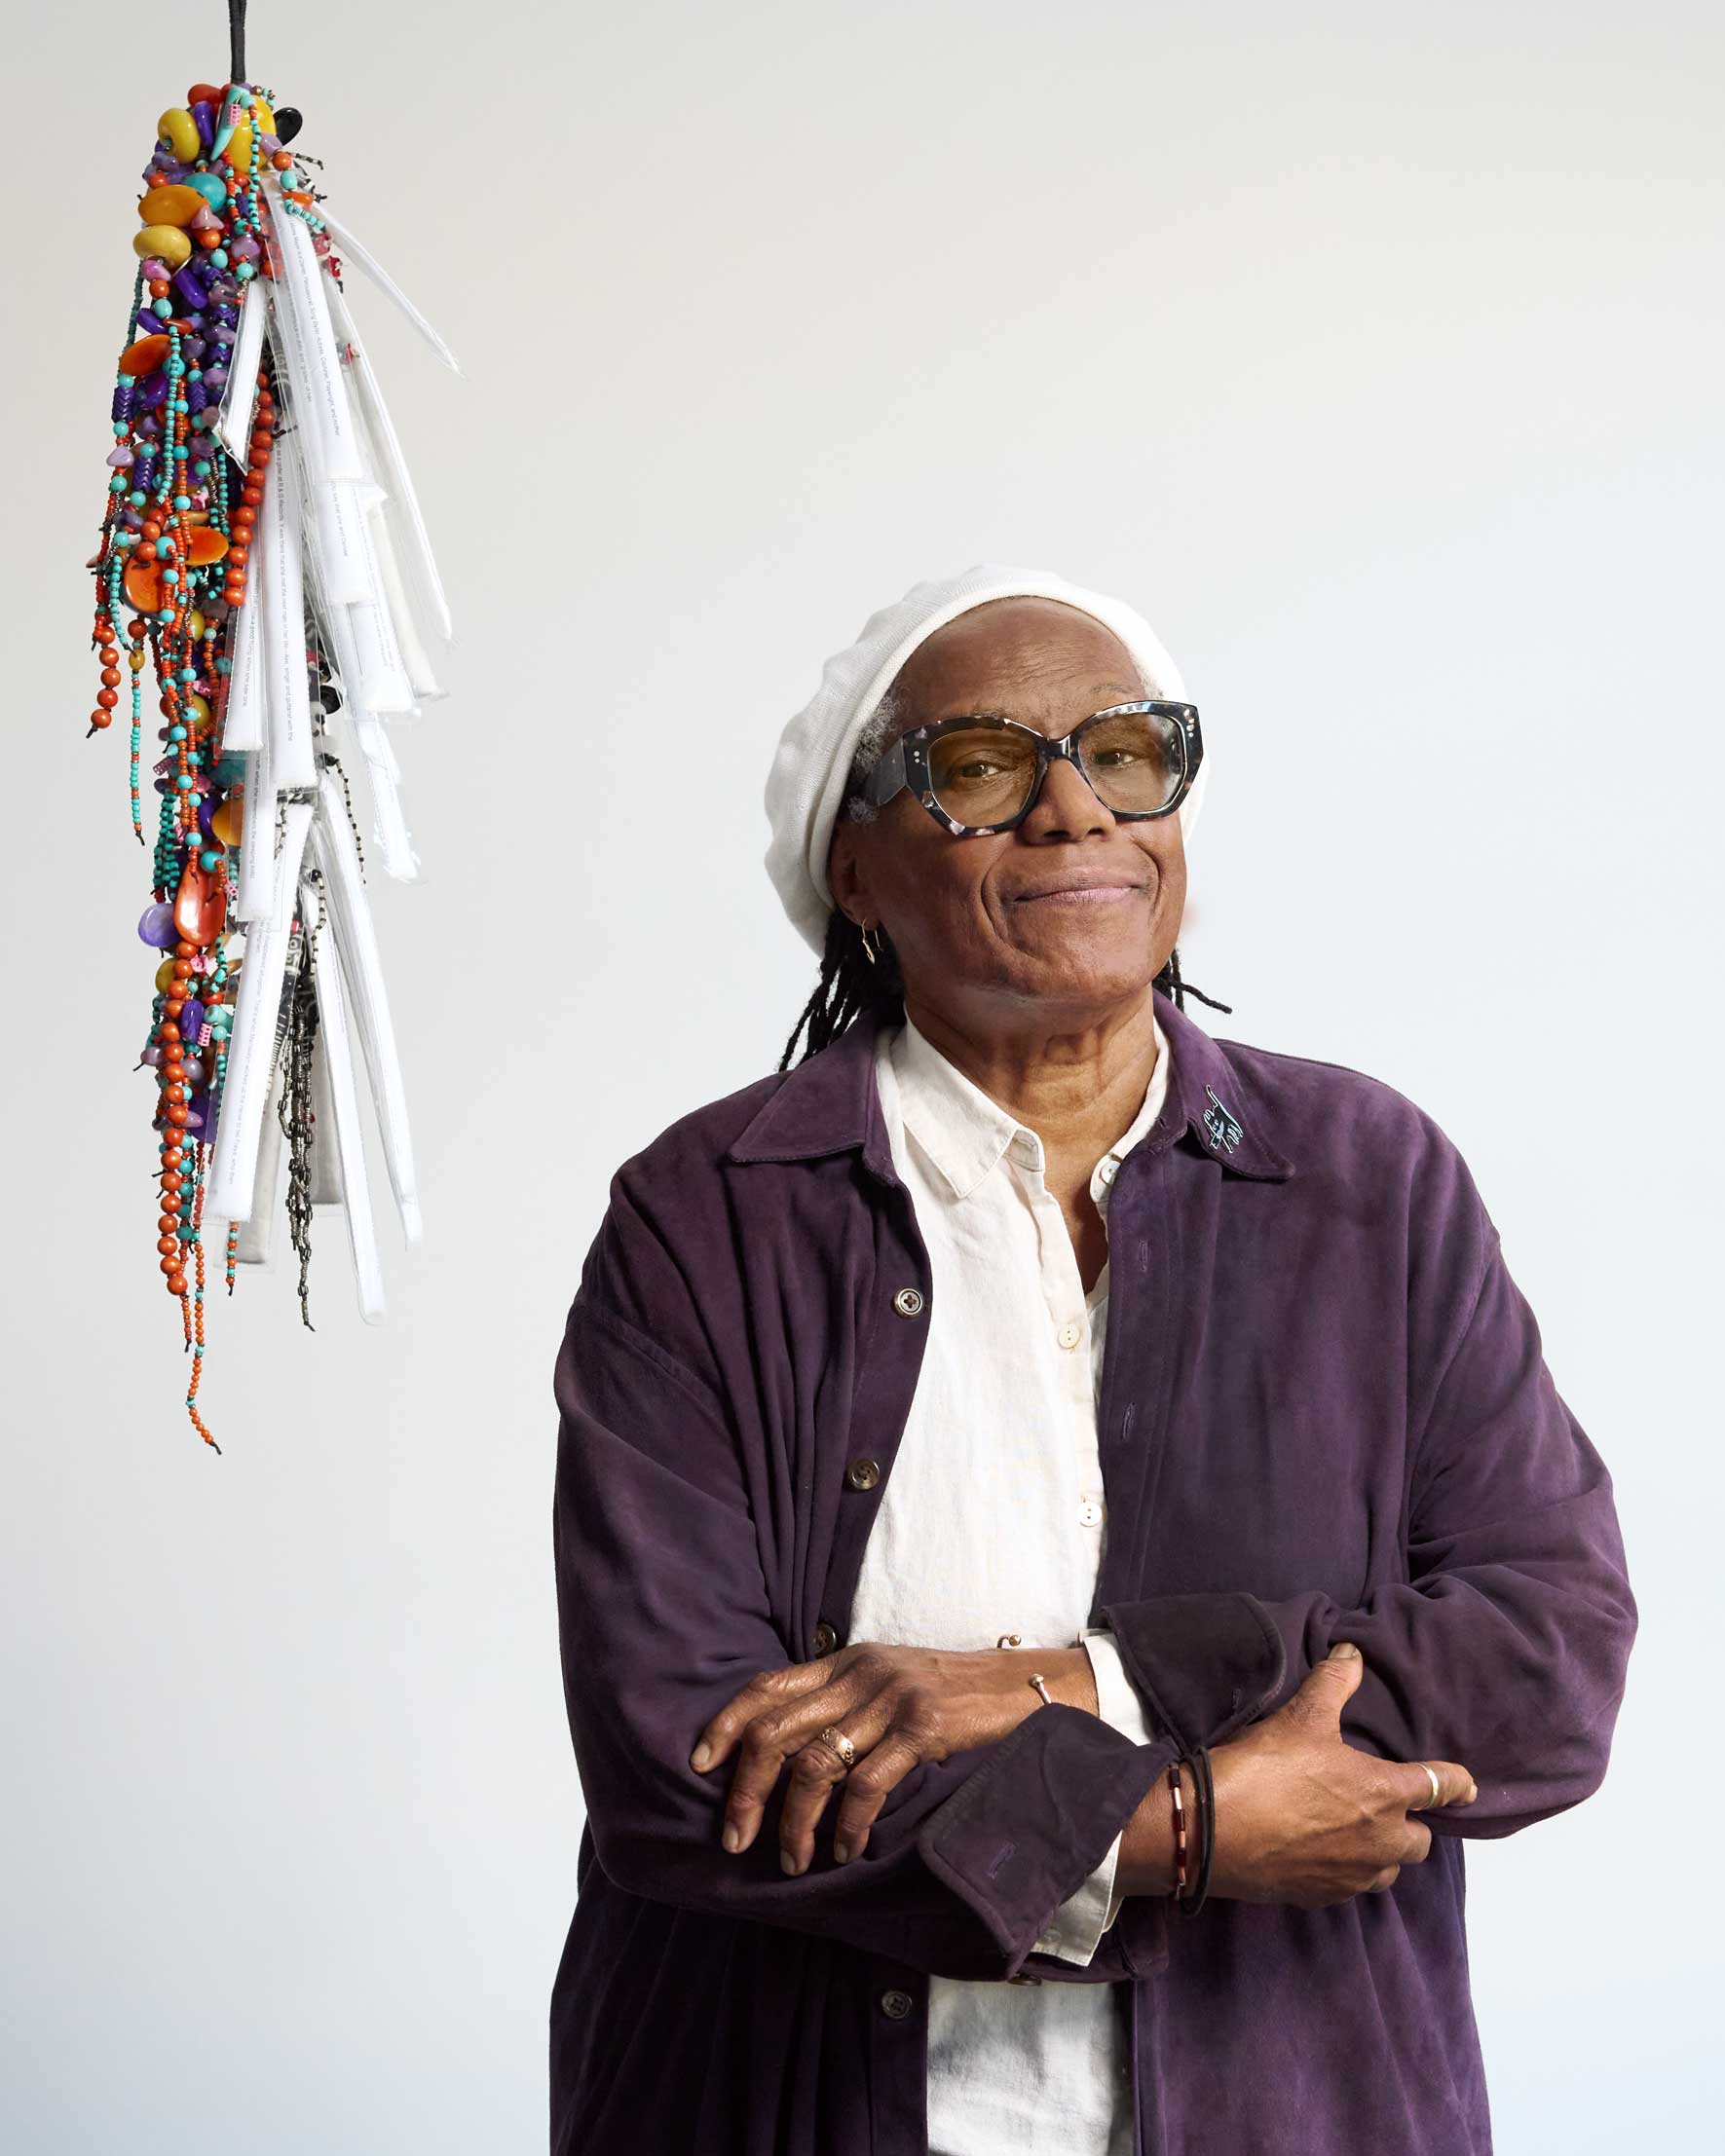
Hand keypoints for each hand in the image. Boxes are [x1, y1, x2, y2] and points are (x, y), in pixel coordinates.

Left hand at [691, 1642, 1094, 1875]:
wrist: (1026, 1686)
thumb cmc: (954, 1695)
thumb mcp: (890, 1684)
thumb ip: (844, 1703)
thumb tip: (788, 1750)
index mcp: (845, 1662)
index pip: (766, 1687)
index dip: (725, 1725)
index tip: (698, 1766)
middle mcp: (860, 1675)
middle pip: (776, 1731)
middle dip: (746, 1791)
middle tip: (735, 1839)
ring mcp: (891, 1700)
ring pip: (814, 1764)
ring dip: (793, 1822)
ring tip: (791, 1861)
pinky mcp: (925, 1729)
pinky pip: (867, 1784)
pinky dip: (847, 1826)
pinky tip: (846, 1852)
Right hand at [1204, 1643, 1477, 1907]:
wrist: (1213, 1831)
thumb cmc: (1267, 1768)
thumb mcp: (1300, 1716)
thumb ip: (1333, 1682)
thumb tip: (1352, 1651)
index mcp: (1385, 1795)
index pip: (1438, 1787)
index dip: (1457, 1783)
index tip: (1467, 1786)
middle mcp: (1379, 1842)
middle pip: (1420, 1841)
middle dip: (1412, 1824)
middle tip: (1389, 1805)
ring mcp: (1351, 1876)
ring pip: (1388, 1871)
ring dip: (1383, 1853)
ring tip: (1359, 1834)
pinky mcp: (1319, 1898)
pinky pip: (1350, 1888)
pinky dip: (1346, 1872)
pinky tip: (1321, 1854)